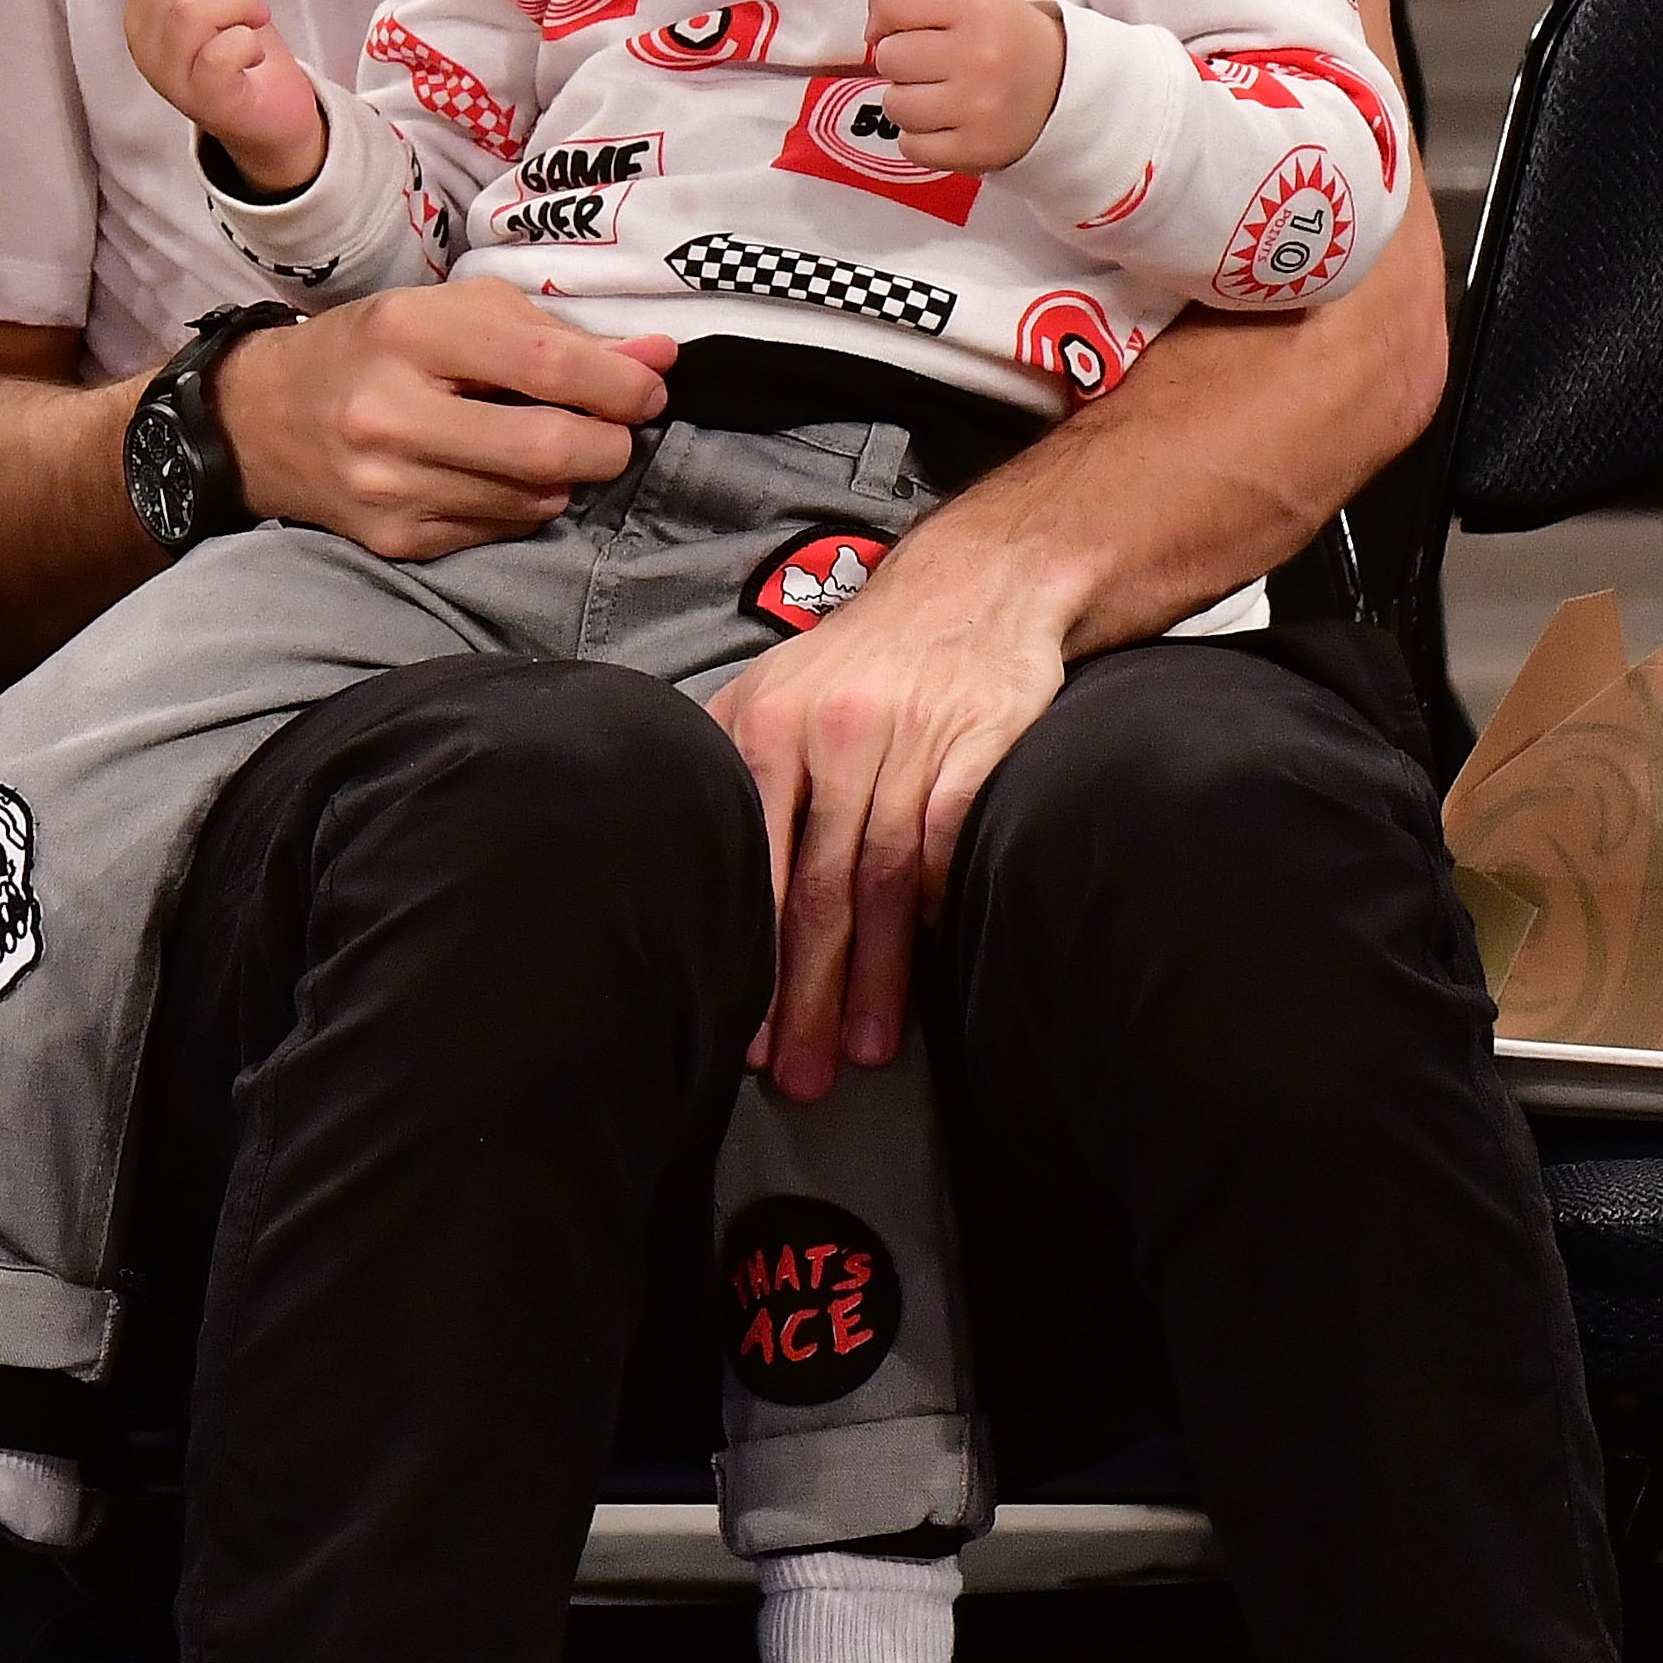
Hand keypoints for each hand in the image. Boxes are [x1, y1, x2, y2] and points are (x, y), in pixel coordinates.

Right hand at [125, 0, 323, 192]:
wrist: (267, 114)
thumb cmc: (236, 50)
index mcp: (141, 13)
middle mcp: (145, 46)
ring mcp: (171, 77)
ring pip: (192, 13)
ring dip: (240, 3)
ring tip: (257, 14)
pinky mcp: (206, 102)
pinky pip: (218, 56)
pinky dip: (247, 42)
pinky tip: (255, 49)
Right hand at [213, 281, 664, 557]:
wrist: (264, 418)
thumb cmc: (374, 350)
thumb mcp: (452, 314)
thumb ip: (556, 335)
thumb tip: (660, 359)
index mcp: (409, 334)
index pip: (550, 366)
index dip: (621, 383)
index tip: (648, 388)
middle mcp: (391, 414)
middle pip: (550, 449)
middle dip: (609, 444)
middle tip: (615, 430)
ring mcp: (390, 486)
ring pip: (535, 499)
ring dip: (566, 475)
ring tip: (543, 445)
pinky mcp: (394, 539)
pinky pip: (500, 530)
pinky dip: (522, 504)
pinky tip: (496, 476)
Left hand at [704, 523, 1067, 1091]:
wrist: (974, 586)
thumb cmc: (857, 663)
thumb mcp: (771, 693)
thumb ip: (731, 774)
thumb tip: (682, 874)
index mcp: (762, 727)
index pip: (748, 865)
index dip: (745, 958)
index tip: (739, 1038)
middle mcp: (830, 734)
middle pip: (815, 888)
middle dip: (803, 993)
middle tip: (799, 1076)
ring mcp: (908, 739)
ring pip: (883, 881)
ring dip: (876, 977)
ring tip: (864, 1050)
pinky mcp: (979, 742)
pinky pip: (951, 840)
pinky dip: (940, 904)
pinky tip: (931, 964)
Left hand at [864, 0, 1064, 173]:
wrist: (1061, 88)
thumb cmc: (1004, 36)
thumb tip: (874, 3)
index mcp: (977, 7)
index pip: (894, 0)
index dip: (889, 12)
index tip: (906, 23)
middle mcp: (978, 55)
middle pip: (888, 57)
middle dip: (902, 59)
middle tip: (933, 62)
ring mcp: (977, 107)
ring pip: (894, 105)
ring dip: (908, 100)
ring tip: (940, 93)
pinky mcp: (975, 149)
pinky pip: (910, 146)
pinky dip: (921, 138)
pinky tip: (947, 122)